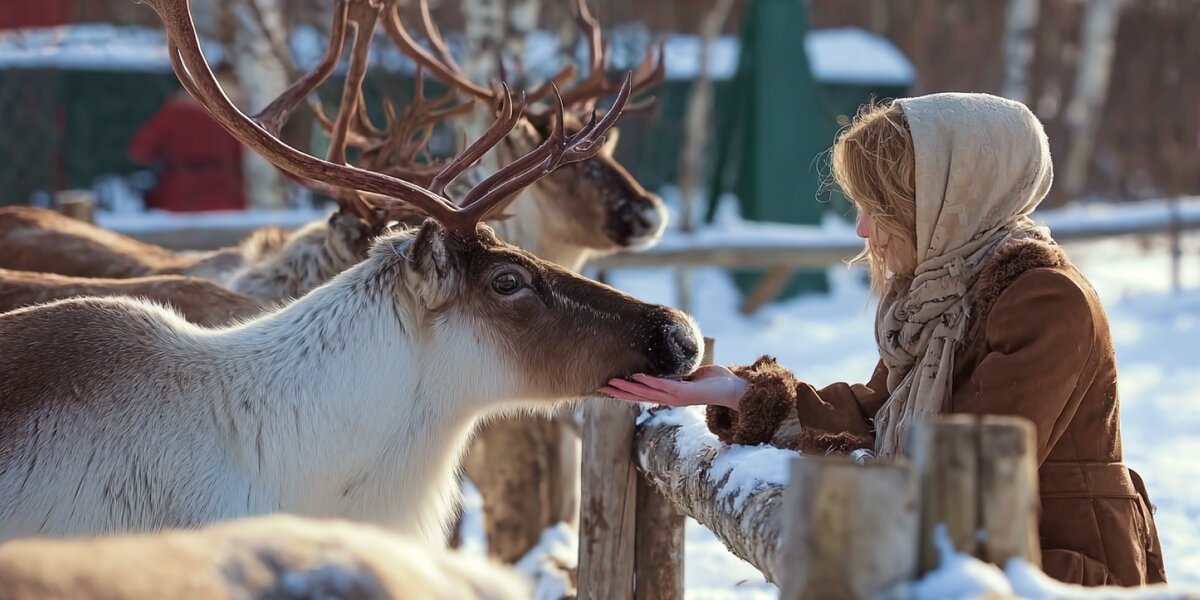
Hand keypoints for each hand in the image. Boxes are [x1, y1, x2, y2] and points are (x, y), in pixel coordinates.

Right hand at [601, 365, 749, 410]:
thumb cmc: (716, 381)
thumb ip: (681, 372)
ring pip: (646, 392)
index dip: (625, 390)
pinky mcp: (684, 393)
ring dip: (628, 387)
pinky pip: (663, 385)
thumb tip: (673, 366)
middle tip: (600, 386)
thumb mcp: (693, 374)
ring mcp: (675, 397)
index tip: (608, 386)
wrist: (734, 390)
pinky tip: (636, 376)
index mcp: (669, 394)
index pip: (642, 393)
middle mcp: (669, 398)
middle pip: (638, 395)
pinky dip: (649, 381)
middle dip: (619, 391)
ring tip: (611, 383)